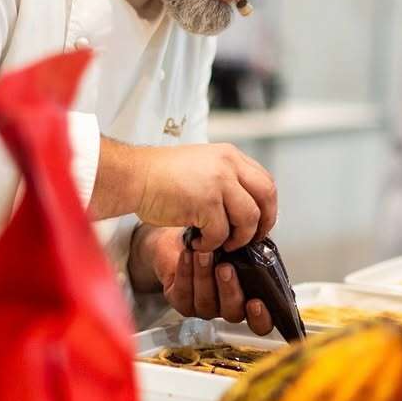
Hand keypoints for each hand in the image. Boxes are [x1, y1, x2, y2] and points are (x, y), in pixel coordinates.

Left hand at [133, 226, 273, 335]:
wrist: (188, 236)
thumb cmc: (219, 240)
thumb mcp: (240, 241)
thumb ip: (255, 249)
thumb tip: (259, 245)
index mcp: (250, 297)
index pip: (262, 322)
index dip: (260, 318)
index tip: (256, 302)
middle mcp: (229, 307)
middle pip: (233, 312)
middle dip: (229, 290)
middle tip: (225, 268)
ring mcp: (205, 308)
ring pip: (206, 303)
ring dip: (205, 276)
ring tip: (204, 254)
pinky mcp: (182, 303)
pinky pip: (184, 294)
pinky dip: (185, 272)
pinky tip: (188, 255)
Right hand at [135, 143, 276, 251]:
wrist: (134, 175)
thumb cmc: (159, 175)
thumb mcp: (201, 166)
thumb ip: (225, 180)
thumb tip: (243, 209)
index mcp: (230, 156)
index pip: (265, 182)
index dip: (267, 207)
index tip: (259, 223)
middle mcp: (228, 165)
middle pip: (267, 197)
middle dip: (263, 224)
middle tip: (250, 239)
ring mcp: (219, 183)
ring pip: (249, 218)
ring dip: (237, 238)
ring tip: (220, 243)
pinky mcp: (206, 202)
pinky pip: (221, 233)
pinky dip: (211, 244)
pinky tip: (197, 242)